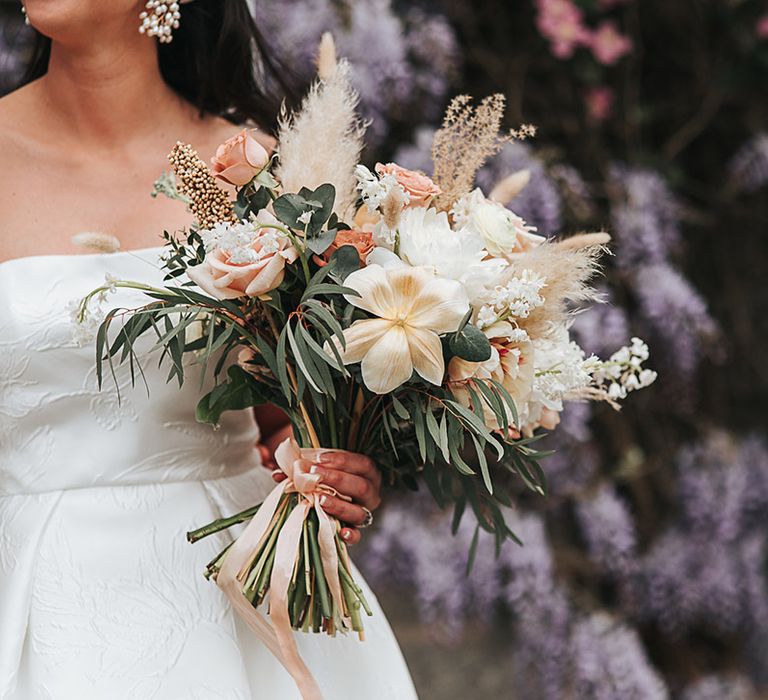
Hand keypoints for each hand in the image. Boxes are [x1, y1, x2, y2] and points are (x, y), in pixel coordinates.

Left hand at [259, 443, 380, 545]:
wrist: (334, 496)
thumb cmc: (329, 477)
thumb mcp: (321, 468)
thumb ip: (305, 467)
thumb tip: (278, 473)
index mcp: (368, 473)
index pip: (362, 464)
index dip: (342, 461)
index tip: (319, 459)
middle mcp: (370, 493)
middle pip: (361, 486)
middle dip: (337, 480)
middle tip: (315, 476)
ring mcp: (364, 513)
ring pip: (359, 511)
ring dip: (339, 505)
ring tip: (320, 499)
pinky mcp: (356, 531)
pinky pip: (357, 535)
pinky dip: (350, 535)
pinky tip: (341, 532)